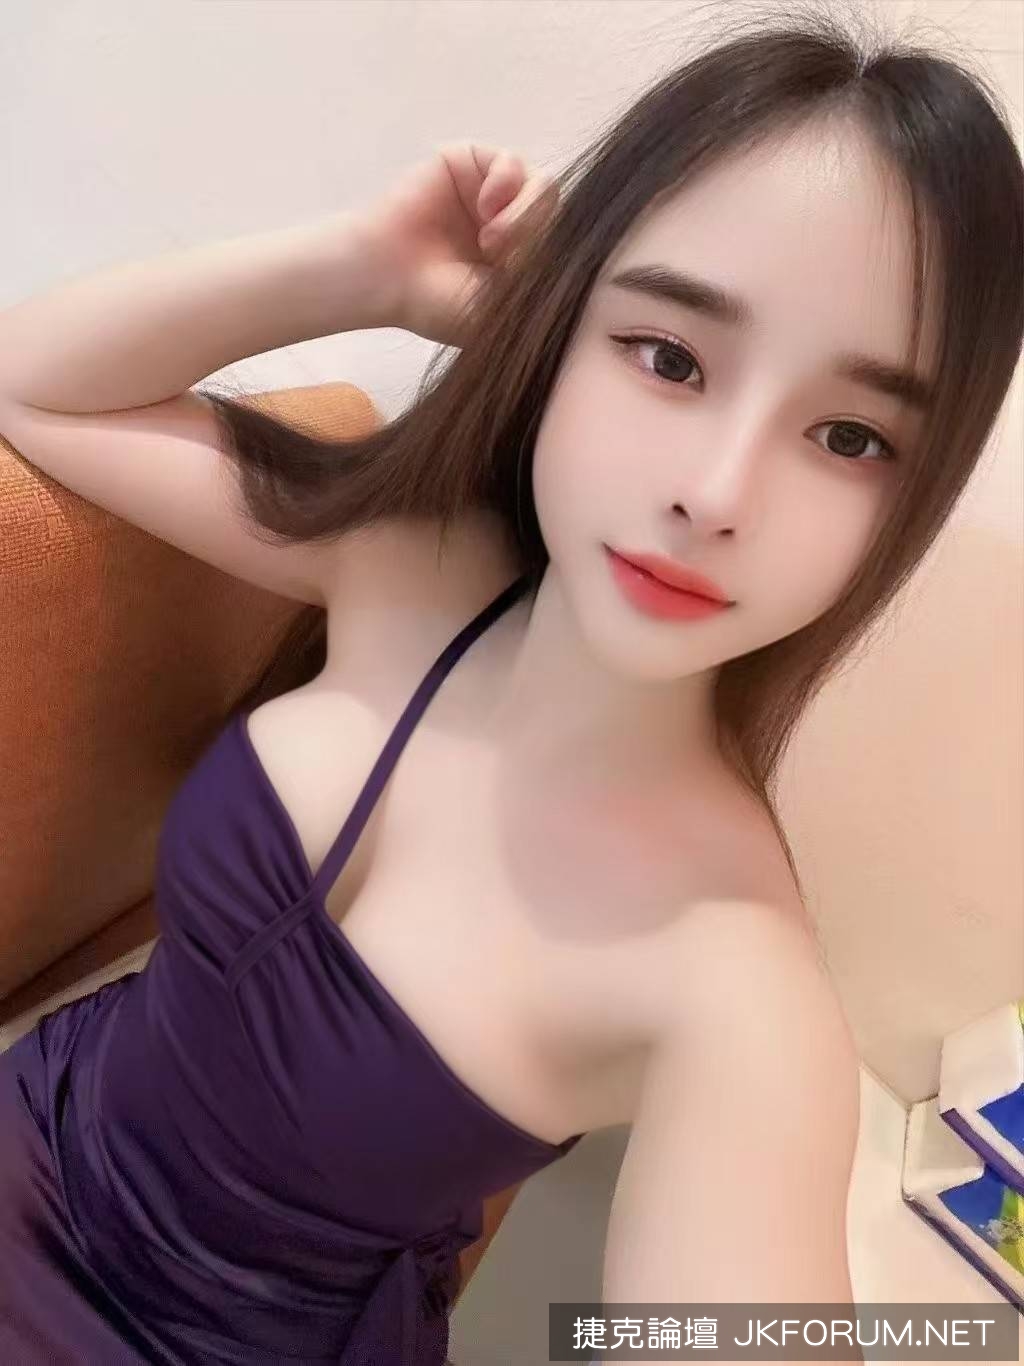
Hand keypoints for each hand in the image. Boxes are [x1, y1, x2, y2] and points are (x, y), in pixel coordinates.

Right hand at [359, 142, 558, 346]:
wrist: (388, 279)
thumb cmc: (441, 303)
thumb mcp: (506, 302)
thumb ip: (544, 275)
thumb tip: (581, 246)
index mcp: (521, 262)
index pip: (567, 247)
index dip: (557, 261)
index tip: (524, 284)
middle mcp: (511, 225)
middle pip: (560, 217)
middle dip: (538, 239)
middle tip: (504, 261)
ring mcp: (491, 194)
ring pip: (543, 188)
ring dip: (525, 215)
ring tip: (493, 241)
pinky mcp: (470, 163)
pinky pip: (513, 162)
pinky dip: (506, 184)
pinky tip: (485, 209)